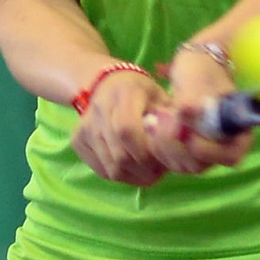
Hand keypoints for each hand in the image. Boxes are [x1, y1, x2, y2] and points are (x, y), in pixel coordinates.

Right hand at [71, 69, 171, 185]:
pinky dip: (120, 175)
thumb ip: (172, 118)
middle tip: (159, 172)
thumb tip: (182, 144)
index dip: (145, 152)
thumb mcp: (161, 96)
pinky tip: (132, 168)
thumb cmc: (142, 91)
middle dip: (143, 170)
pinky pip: (101, 169)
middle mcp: (100, 108)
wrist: (105, 82)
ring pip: (110, 167)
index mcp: (124, 93)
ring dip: (133, 176)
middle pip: (119, 154)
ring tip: (148, 170)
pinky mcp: (77, 140)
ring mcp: (85, 125)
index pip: (127, 130)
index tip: (163, 161)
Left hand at [144, 44, 251, 173]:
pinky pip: (170, 160)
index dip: (210, 152)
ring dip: (164, 146)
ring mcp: (203, 150)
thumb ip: (193, 97)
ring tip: (152, 118)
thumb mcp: (198, 79)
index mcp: (238, 129)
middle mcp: (222, 145)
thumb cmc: (201, 70)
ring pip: (183, 165)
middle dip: (178, 146)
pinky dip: (157, 146)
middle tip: (161, 119)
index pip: (230, 155)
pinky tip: (150, 123)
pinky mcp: (185, 150)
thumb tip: (187, 111)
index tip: (190, 137)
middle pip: (202, 164)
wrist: (192, 67)